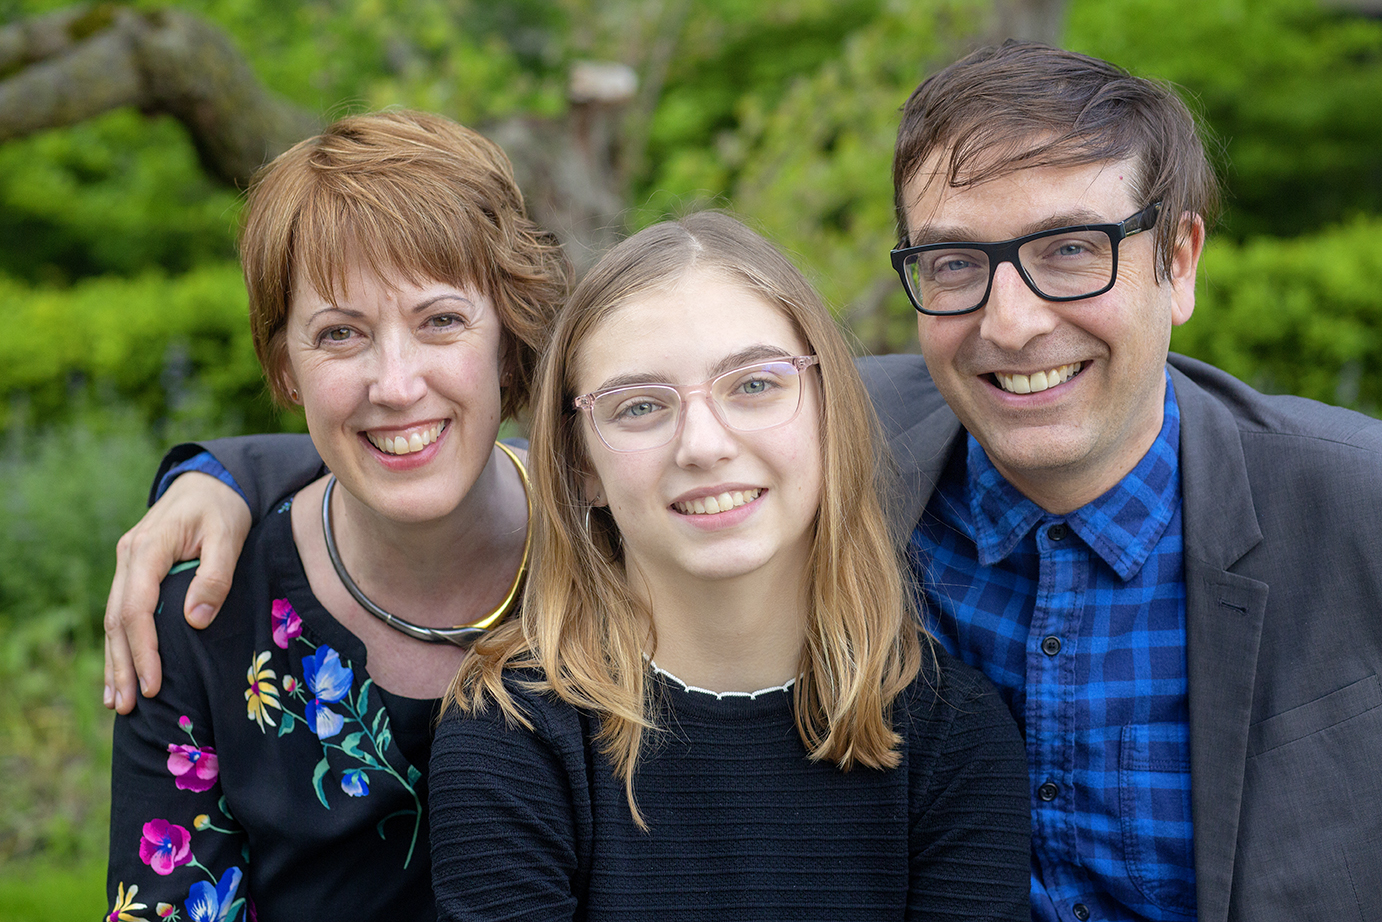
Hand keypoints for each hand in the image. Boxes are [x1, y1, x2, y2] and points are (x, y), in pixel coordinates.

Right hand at [103, 471, 251, 712]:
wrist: (212, 481)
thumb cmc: (225, 508)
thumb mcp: (229, 536)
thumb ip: (215, 576)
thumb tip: (195, 620)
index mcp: (149, 548)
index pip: (137, 608)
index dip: (144, 650)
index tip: (155, 684)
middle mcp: (129, 556)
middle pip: (118, 619)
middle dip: (123, 665)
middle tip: (129, 706)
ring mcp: (127, 563)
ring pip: (114, 618)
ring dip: (116, 660)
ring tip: (118, 701)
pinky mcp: (134, 570)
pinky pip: (122, 610)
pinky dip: (121, 643)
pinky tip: (122, 671)